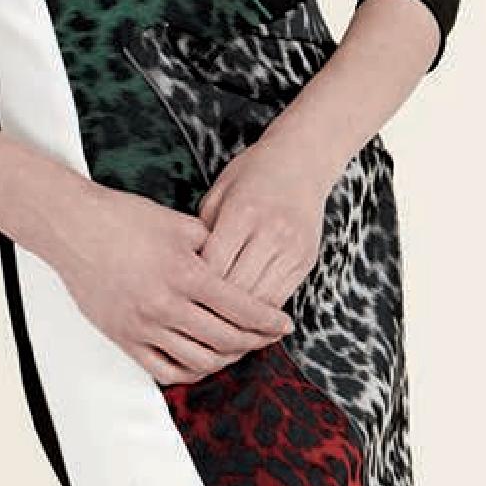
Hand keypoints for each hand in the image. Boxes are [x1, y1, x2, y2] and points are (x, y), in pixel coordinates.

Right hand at [54, 180, 295, 386]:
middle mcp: (166, 305)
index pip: (240, 308)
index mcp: (185, 273)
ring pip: (198, 360)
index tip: (285, 324)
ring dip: (225, 359)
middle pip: (225, 339)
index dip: (268, 320)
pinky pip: (164, 369)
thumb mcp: (177, 223)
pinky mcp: (123, 338)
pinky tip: (202, 362)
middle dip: (254, 342)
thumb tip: (239, 265)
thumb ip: (212, 246)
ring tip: (238, 349)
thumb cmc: (125, 218)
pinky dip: (189, 371)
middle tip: (267, 337)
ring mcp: (143, 326)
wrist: (74, 228)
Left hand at [193, 127, 331, 310]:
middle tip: (191, 318)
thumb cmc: (252, 173)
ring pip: (260, 301)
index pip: (214, 265)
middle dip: (213, 306)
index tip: (178, 295)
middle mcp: (272, 232)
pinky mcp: (306, 260)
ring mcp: (293, 249)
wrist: (302, 161)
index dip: (194, 286)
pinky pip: (279, 298)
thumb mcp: (219, 191)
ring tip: (215, 324)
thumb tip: (187, 273)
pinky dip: (259, 311)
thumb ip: (204, 230)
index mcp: (243, 211)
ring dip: (238, 316)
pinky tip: (242, 314)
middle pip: (237, 288)